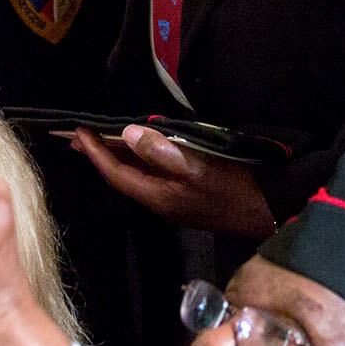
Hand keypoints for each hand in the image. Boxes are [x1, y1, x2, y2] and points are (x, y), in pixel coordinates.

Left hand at [69, 124, 274, 237]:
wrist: (266, 212)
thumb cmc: (234, 189)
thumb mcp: (198, 167)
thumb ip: (162, 151)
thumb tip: (129, 134)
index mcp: (157, 195)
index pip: (116, 173)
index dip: (95, 153)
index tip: (78, 133)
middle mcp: (160, 200)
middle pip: (121, 176)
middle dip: (99, 156)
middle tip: (77, 138)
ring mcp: (173, 200)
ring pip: (137, 176)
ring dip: (118, 158)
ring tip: (101, 142)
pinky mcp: (186, 196)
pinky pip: (152, 176)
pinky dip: (138, 161)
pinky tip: (140, 151)